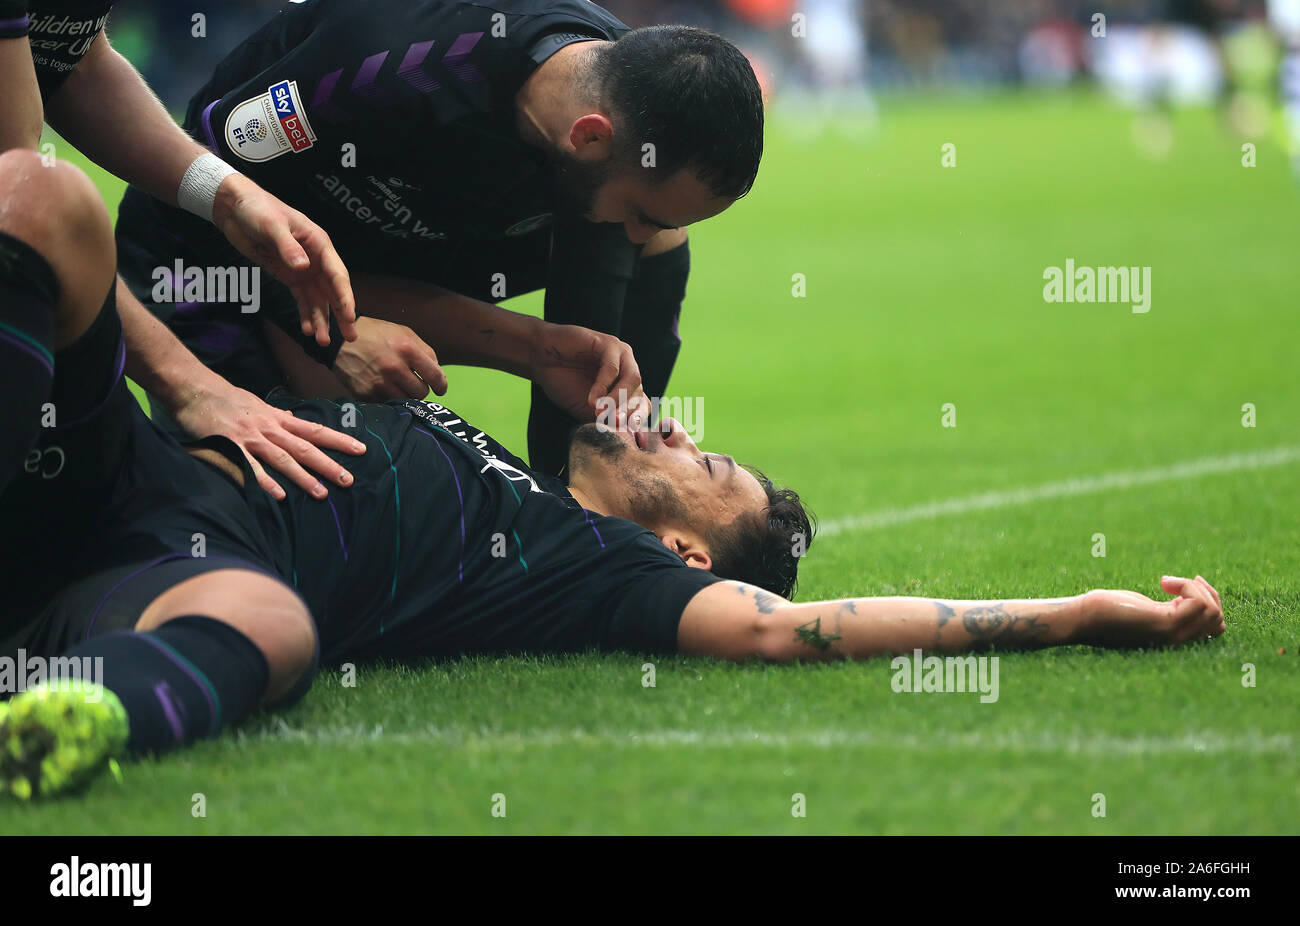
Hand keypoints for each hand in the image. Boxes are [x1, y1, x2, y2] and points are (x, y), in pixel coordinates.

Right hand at [170, 378, 366, 499]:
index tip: (361, 450)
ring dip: (304, 477)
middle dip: (328, 465)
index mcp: (277, 418)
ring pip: (283, 459)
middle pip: (305, 448)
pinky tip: (280, 496)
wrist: (194, 388)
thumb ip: (276, 416)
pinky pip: (251, 468)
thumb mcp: (257, 404)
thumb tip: (293, 420)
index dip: (339, 440)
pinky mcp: (230, 447)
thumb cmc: (225, 397)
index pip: (315, 430)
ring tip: (322, 494)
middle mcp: (269, 428)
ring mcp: (250, 438)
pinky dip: (266, 482)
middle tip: (349, 480)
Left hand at [212, 173, 357, 346]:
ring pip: (318, 299)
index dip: (344, 296)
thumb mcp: (272, 225)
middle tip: (350, 336)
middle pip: (333, 290)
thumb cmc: (257, 209)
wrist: (235, 207)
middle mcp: (315, 259)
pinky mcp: (288, 275)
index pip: (337, 274)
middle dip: (341, 314)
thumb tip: (304, 268)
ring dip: (321, 319)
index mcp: (319, 244)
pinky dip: (305, 313)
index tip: (349, 316)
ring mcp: (302, 269)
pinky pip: (301, 298)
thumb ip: (288, 247)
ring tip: (323, 342)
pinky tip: (306, 329)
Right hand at [331, 315, 447, 400]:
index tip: (440, 388)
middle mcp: (394, 368)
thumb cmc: (375, 334)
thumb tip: (438, 373)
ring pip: (406, 401)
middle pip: (421, 393)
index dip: (441, 385)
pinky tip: (384, 387)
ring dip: (406, 395)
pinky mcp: (366, 394)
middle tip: (415, 383)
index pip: (435, 377)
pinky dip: (389, 398)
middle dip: (421, 389)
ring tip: (399, 385)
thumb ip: (425, 351)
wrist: (338, 340)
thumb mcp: (403, 332)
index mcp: (407, 349)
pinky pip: (387, 403)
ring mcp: (379, 383)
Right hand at [529, 322, 651, 425]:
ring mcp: (621, 354)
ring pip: (633, 379)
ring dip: (618, 399)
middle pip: (640, 394)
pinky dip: (603, 386)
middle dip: (627, 412)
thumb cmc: (563, 382)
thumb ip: (606, 419)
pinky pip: (612, 368)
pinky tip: (591, 400)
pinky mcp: (608, 343)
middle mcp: (628, 369)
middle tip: (613, 424)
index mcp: (627, 386)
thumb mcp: (587, 409)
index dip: (637, 421)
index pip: (643, 406)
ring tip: (601, 413)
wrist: (540, 358)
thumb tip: (625, 434)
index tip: (627, 435)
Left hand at [1078, 575, 1224, 647]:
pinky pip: (1198, 603)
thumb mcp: (1149, 608)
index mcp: (1175, 636)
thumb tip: (1199, 596)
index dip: (1210, 601)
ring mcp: (1172, 635)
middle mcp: (1177, 640)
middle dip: (1206, 592)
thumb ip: (1174, 608)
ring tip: (1168, 583)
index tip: (1190, 584)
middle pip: (1217, 618)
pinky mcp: (1163, 624)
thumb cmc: (1109, 610)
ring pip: (1211, 610)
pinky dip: (1187, 586)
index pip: (1216, 626)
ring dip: (1195, 587)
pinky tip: (1163, 583)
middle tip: (1178, 582)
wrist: (1083, 618)